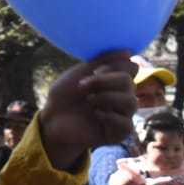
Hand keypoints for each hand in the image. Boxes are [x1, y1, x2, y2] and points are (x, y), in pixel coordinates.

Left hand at [36, 53, 136, 170]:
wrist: (52, 119)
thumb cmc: (65, 95)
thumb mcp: (81, 72)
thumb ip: (103, 61)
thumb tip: (128, 51)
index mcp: (115, 80)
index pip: (131, 68)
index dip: (115, 67)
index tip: (95, 71)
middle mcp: (122, 96)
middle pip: (129, 83)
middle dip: (104, 82)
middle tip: (83, 86)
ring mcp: (121, 115)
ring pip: (131, 103)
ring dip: (106, 98)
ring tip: (89, 100)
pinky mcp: (117, 133)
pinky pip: (126, 124)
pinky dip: (110, 117)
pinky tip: (96, 116)